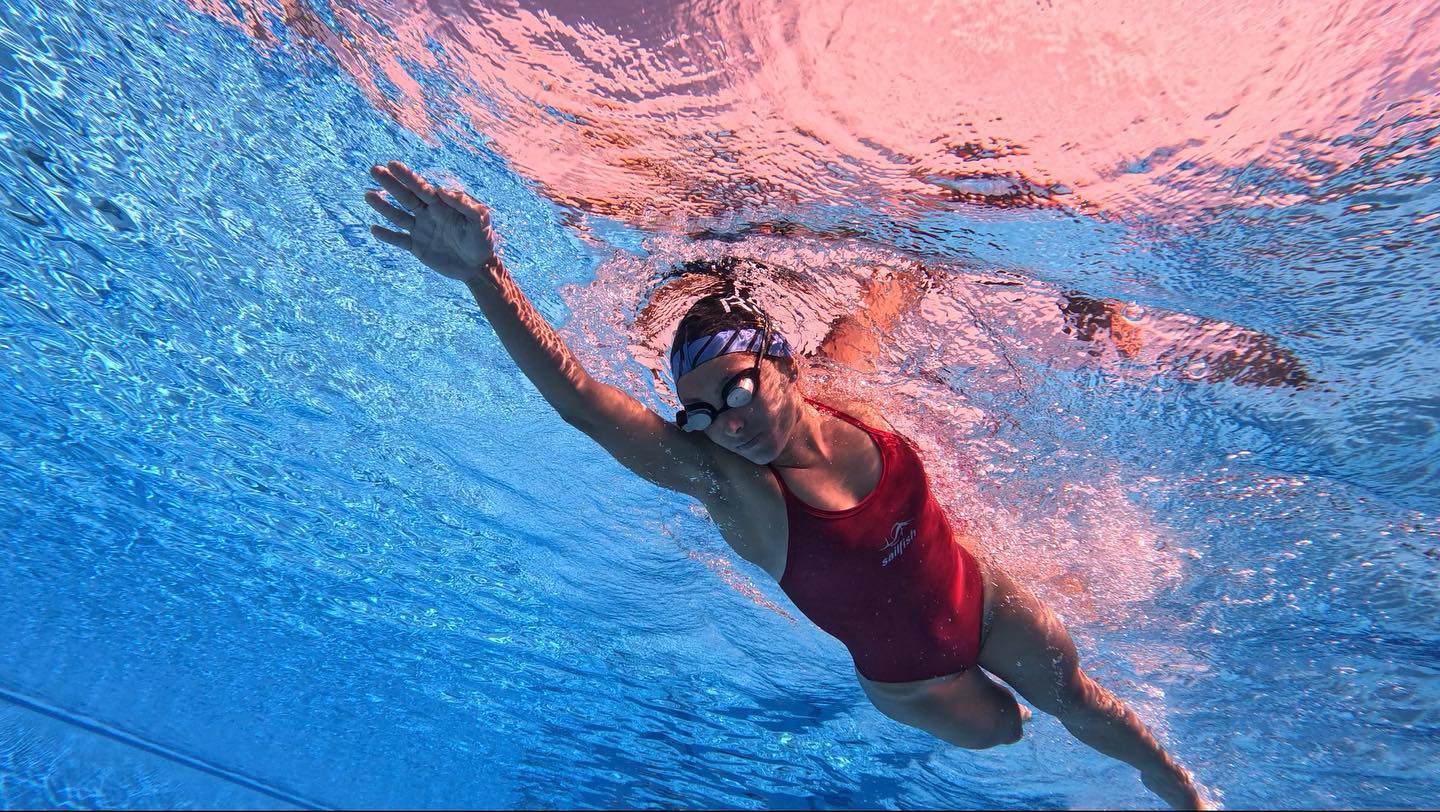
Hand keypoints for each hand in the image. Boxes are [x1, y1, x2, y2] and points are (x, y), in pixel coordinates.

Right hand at [364, 161, 497, 282]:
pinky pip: (399, 240)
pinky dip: (387, 236)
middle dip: (391, 184)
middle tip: (374, 170)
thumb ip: (465, 204)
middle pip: (406, 197)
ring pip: (398, 216)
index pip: (421, 188)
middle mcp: (428, 214)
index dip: (407, 176)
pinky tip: (374, 229)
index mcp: (442, 205)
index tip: (392, 164)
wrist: (478, 266)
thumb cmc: (482, 240)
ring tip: (368, 195)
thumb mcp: (481, 220)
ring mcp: (421, 230)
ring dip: (383, 206)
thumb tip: (441, 190)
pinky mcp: (417, 247)